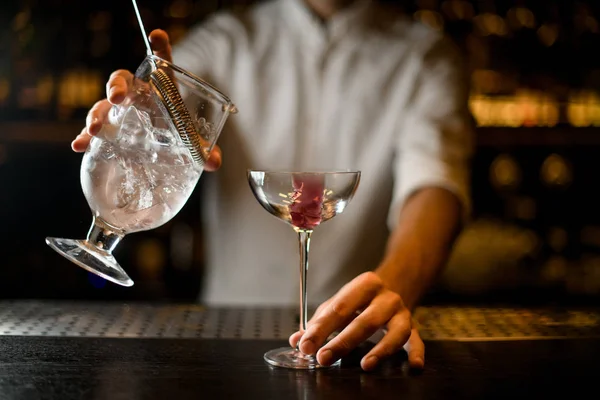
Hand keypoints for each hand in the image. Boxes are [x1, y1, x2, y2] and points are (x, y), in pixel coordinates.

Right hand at [71, 29, 221, 170]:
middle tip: (118, 98)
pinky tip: (79, 145)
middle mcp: (137, 96)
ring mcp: (120, 113)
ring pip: (103, 104)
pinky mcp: (109, 131)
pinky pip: (93, 131)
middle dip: (117, 86)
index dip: (160, 49)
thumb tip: (214, 163)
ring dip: (96, 114)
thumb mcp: (190, 142)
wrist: (158, 153)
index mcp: (160, 90)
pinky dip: (84, 137)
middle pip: (122, 80)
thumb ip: (201, 149)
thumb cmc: (176, 136)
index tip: (157, 36)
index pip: (161, 65)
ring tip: (95, 129)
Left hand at [288, 272, 424, 370]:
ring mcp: (402, 312)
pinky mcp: (414, 327)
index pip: (339, 308)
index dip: (320, 328)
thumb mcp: (339, 303)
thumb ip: (319, 322)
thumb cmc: (360, 299)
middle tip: (324, 358)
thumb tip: (297, 340)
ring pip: (394, 331)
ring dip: (380, 350)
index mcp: (365, 285)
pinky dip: (416, 353)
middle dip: (342, 342)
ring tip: (365, 365)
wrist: (396, 284)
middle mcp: (386, 297)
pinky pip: (417, 341)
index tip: (305, 345)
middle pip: (365, 321)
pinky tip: (413, 366)